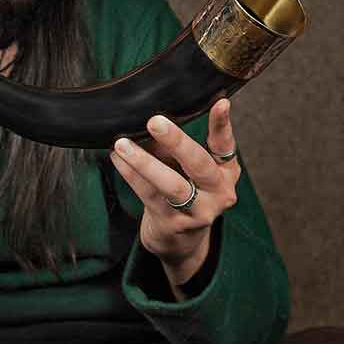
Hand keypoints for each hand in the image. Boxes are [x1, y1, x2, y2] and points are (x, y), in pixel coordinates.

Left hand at [109, 98, 240, 294]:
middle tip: (154, 121)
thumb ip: (175, 147)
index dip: (222, 124)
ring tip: (122, 144)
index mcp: (225, 172)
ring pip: (172, 185)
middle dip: (176, 142)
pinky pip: (149, 195)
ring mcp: (199, 211)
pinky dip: (131, 175)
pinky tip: (118, 159)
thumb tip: (149, 122)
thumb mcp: (188, 168)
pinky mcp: (174, 224)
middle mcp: (219, 192)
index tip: (220, 102)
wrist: (180, 240)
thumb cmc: (184, 191)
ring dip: (144, 162)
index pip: (225, 145)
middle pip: (199, 165)